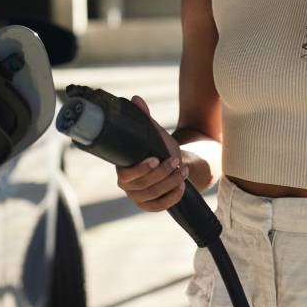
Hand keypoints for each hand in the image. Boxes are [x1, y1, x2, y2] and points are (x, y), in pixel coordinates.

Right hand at [115, 96, 188, 211]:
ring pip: (154, 195)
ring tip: (183, 171)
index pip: (126, 175)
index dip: (141, 169)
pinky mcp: (150, 205)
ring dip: (170, 183)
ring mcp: (138, 198)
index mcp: (122, 168)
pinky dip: (171, 198)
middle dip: (163, 173)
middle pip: (143, 185)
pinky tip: (180, 187)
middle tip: (176, 161)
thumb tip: (136, 99)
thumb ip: (143, 117)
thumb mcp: (152, 132)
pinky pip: (159, 207)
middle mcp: (127, 186)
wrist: (171, 163)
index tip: (156, 159)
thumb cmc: (158, 148)